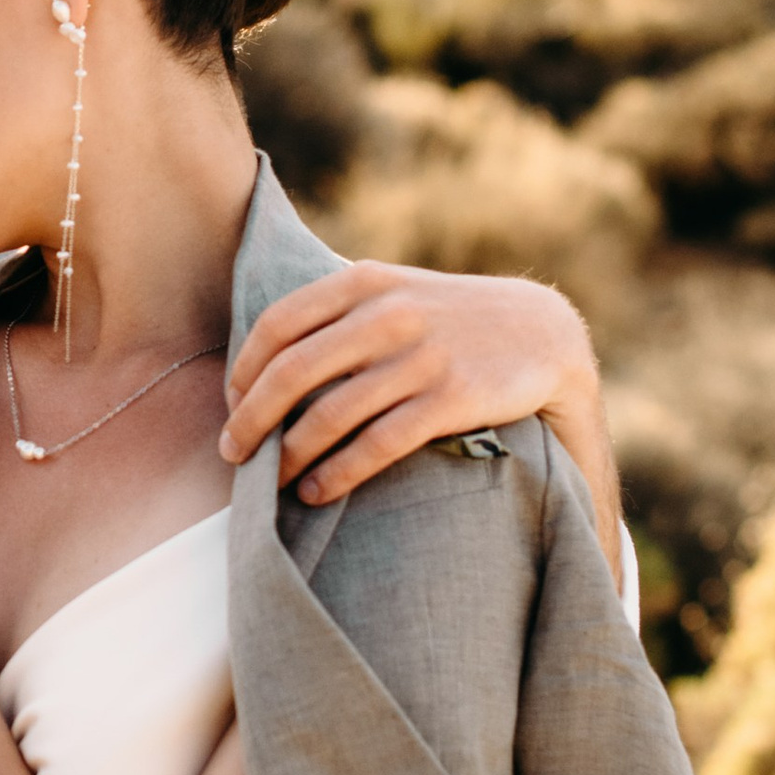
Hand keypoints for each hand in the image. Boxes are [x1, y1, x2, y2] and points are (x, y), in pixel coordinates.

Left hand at [221, 262, 602, 513]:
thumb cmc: (449, 318)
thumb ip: (337, 312)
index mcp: (363, 282)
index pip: (277, 326)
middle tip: (233, 454)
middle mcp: (388, 315)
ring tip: (272, 481)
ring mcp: (420, 358)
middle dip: (251, 420)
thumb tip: (261, 360)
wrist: (543, 333)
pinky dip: (337, 474)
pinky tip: (317, 492)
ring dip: (289, 456)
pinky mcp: (450, 400)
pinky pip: (376, 445)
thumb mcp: (394, 291)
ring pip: (329, 415)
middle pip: (292, 373)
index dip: (243, 372)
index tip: (231, 406)